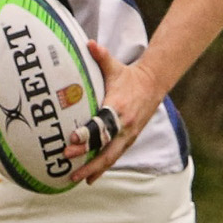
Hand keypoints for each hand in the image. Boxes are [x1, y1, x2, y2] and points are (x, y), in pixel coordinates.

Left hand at [63, 41, 163, 183]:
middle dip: (88, 160)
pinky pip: (114, 157)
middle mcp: (124, 125)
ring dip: (94, 169)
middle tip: (69, 168)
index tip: (71, 139)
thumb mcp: (115, 66)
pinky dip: (102, 168)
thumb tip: (89, 43)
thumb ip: (101, 56)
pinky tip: (90, 178)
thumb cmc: (129, 76)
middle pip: (106, 148)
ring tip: (77, 179)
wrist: (154, 85)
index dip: (87, 134)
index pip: (102, 125)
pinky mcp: (129, 140)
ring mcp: (128, 135)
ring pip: (111, 157)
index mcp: (118, 108)